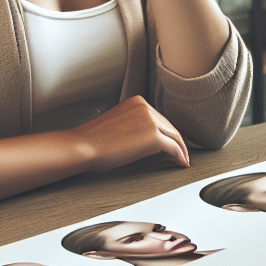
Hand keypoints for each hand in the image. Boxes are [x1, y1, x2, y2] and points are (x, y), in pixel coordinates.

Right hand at [71, 95, 189, 171]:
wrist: (82, 146)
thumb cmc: (91, 141)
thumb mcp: (116, 124)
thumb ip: (132, 125)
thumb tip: (143, 138)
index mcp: (137, 102)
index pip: (159, 118)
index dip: (167, 132)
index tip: (172, 142)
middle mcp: (146, 107)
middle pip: (169, 126)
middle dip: (176, 141)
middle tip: (181, 153)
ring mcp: (151, 120)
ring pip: (174, 136)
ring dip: (181, 149)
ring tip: (183, 160)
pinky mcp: (154, 136)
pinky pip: (173, 147)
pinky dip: (180, 156)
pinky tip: (181, 164)